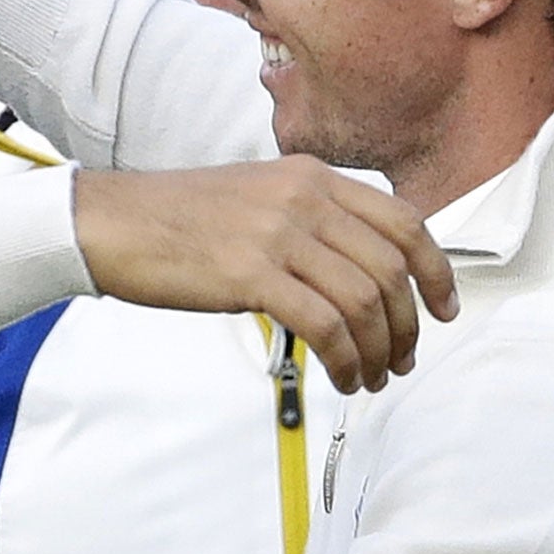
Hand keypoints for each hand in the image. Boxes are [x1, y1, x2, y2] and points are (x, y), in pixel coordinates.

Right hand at [73, 157, 457, 391]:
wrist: (111, 222)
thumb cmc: (177, 219)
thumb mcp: (258, 197)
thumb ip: (311, 220)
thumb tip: (360, 274)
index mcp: (311, 176)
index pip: (403, 222)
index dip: (436, 271)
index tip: (443, 310)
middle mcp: (303, 198)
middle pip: (390, 269)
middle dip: (408, 326)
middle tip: (403, 361)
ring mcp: (277, 234)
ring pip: (363, 301)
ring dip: (379, 350)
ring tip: (370, 378)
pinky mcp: (250, 274)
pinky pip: (324, 325)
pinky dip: (345, 359)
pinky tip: (341, 376)